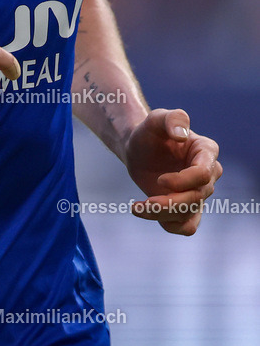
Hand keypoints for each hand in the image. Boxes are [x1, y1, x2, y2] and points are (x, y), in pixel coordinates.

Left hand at [124, 108, 222, 234]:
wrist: (138, 148)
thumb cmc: (150, 131)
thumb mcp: (156, 118)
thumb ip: (172, 119)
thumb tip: (181, 134)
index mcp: (206, 151)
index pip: (203, 175)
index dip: (182, 181)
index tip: (160, 179)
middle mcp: (208, 175)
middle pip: (196, 197)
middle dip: (170, 203)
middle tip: (144, 202)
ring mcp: (198, 193)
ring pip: (190, 214)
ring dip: (163, 215)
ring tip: (138, 207)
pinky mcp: (186, 208)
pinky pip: (187, 227)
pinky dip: (168, 225)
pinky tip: (144, 212)